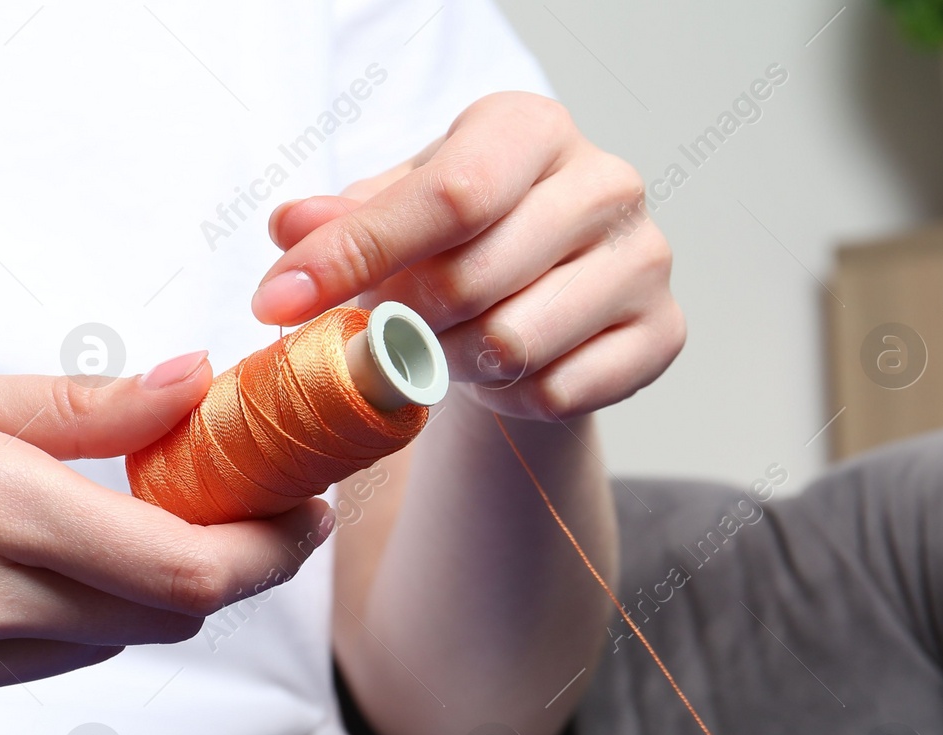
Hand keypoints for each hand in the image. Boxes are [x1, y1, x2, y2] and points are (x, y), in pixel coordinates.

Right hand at [0, 357, 329, 733]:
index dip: (273, 551)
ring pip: (97, 647)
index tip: (306, 511)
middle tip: (226, 507)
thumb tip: (193, 383)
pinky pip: (22, 673)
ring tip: (90, 526)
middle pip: (164, 617)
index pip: (188, 569)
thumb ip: (78, 406)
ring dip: (126, 594)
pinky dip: (44, 625)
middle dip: (216, 567)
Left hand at [252, 91, 684, 420]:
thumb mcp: (394, 214)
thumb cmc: (463, 243)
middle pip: (473, 279)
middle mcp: (605, 183)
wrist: (548, 301)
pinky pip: (556, 391)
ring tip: (443, 348)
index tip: (279, 302)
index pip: (447, 195)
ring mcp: (645, 259)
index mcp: (532, 130)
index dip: (356, 254)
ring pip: (513, 343)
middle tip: (379, 336)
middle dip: (402, 324)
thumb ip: (341, 220)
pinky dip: (509, 398)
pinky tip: (502, 373)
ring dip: (453, 364)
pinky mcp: (663, 333)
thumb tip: (290, 227)